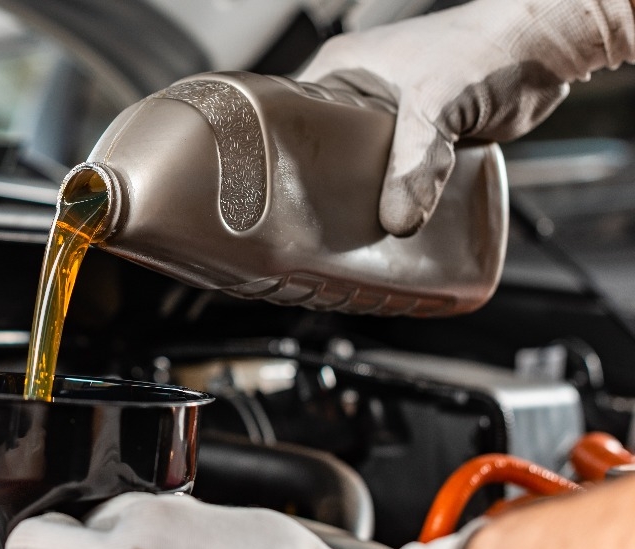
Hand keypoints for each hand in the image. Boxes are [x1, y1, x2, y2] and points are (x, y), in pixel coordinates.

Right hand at [297, 0, 634, 235]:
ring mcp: (390, 117)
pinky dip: (397, 194)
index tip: (275, 190)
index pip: (288, 116)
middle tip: (313, 220)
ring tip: (348, 226)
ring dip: (363, 193)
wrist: (548, 49)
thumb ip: (415, 163)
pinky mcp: (421, 139)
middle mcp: (358, 92)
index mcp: (341, 68)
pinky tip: (392, 217)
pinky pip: (396, 174)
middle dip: (323, 184)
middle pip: (323, 151)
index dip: (279, 154)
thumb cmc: (490, 47)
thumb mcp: (437, 105)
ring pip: (361, 167)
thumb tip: (397, 219)